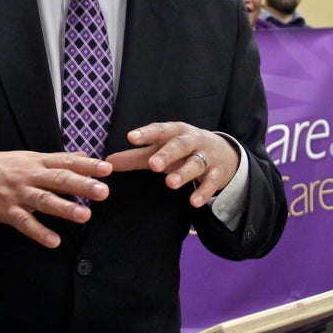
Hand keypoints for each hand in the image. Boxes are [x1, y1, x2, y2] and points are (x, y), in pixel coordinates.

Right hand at [0, 151, 112, 248]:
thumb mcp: (29, 158)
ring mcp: (18, 194)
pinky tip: (54, 241)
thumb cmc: (2, 167)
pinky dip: (39, 232)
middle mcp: (30, 176)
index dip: (87, 165)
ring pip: (44, 201)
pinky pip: (25, 223)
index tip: (107, 168)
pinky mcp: (7, 211)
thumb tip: (83, 156)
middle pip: (59, 179)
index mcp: (38, 162)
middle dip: (82, 186)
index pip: (66, 161)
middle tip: (102, 191)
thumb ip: (57, 160)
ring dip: (65, 209)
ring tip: (85, 215)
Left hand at [106, 122, 239, 208]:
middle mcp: (192, 141)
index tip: (131, 137)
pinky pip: (210, 183)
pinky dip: (203, 192)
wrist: (224, 153)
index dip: (146, 133)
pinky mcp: (216, 174)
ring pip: (195, 163)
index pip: (160, 130)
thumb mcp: (162, 149)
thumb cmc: (183, 150)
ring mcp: (206, 157)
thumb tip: (108, 163)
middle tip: (153, 165)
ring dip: (183, 173)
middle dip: (167, 154)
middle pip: (180, 146)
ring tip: (170, 184)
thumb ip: (136, 157)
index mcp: (176, 131)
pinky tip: (194, 202)